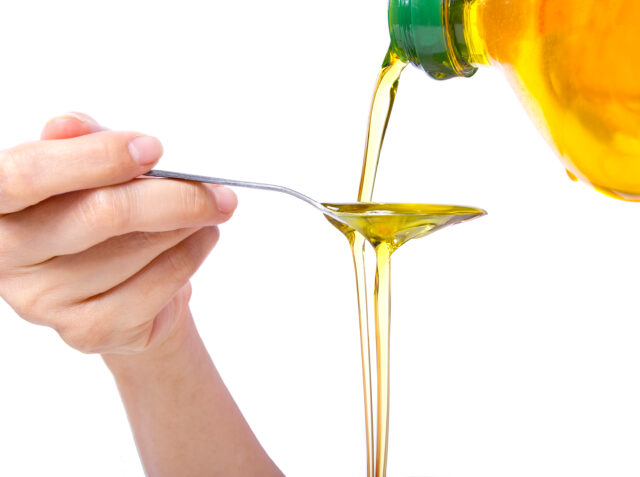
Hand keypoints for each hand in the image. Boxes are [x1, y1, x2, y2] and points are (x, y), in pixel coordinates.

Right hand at [0, 113, 236, 354]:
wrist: (115, 288)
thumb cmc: (96, 219)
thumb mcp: (80, 175)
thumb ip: (76, 147)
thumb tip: (72, 124)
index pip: (27, 175)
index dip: (94, 158)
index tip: (152, 149)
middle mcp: (9, 256)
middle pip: (100, 214)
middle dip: (172, 196)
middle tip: (217, 189)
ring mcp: (45, 301)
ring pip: (138, 249)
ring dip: (189, 224)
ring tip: (210, 209)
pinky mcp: (88, 330)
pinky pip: (157, 285)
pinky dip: (192, 255)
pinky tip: (201, 239)